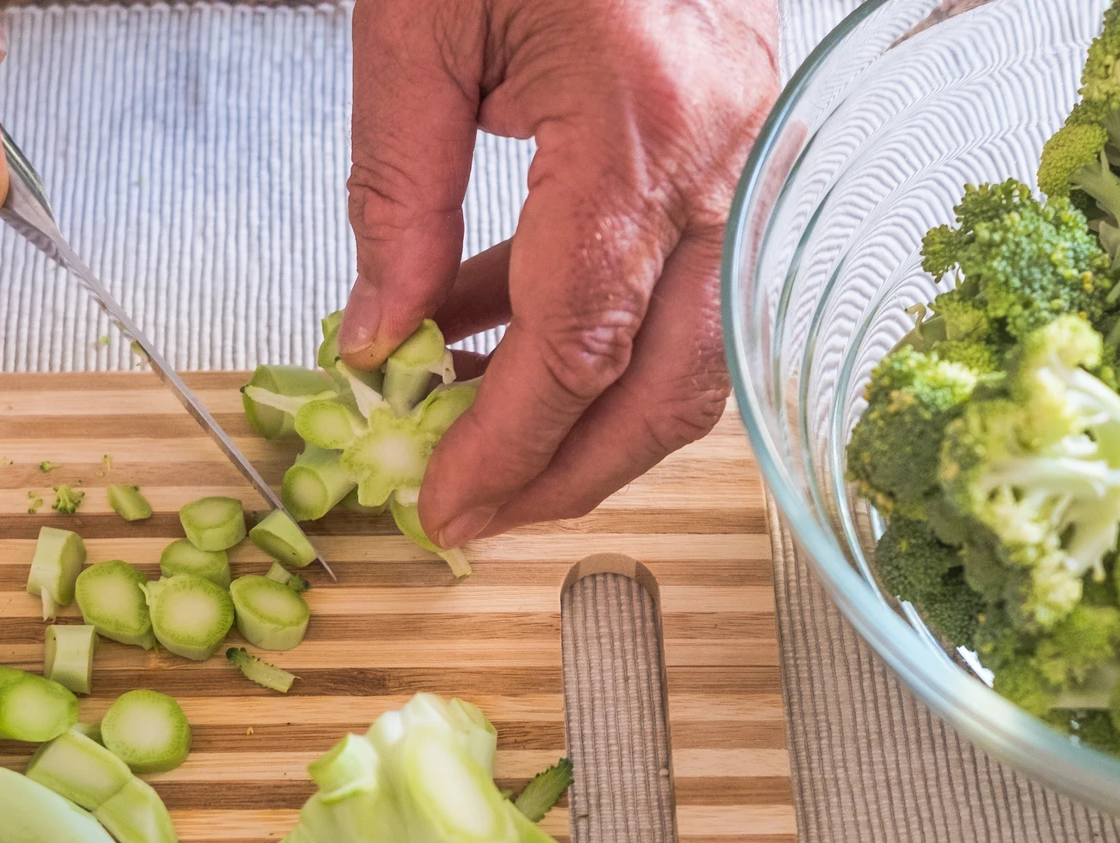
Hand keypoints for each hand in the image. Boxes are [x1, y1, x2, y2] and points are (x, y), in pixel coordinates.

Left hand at [339, 0, 779, 546]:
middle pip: (664, 386)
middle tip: (479, 517)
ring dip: (585, 420)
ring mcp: (744, 159)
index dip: (510, 447)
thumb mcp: (416, 29)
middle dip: (568, 474)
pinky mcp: (733, 153)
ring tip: (477, 440)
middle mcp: (719, 159)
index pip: (576, 344)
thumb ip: (393, 196)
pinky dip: (587, 329)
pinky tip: (487, 335)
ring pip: (687, 355)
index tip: (447, 508)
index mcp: (638, 125)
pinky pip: (672, 284)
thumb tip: (375, 341)